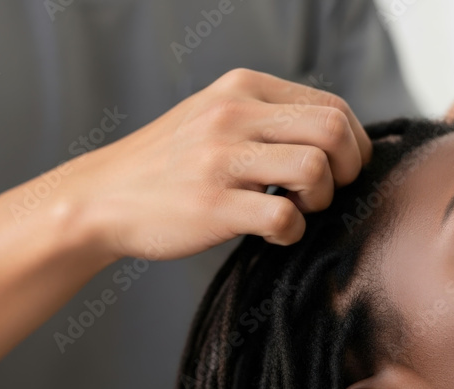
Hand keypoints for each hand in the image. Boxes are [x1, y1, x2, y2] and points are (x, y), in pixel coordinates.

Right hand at [65, 68, 372, 260]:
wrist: (101, 197)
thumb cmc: (169, 164)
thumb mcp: (215, 116)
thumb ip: (268, 116)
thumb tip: (337, 138)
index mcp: (242, 88)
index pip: (331, 105)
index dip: (353, 143)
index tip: (342, 169)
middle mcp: (233, 114)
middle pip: (333, 131)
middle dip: (347, 169)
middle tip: (326, 193)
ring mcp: (220, 159)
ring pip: (315, 170)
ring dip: (320, 201)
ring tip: (296, 210)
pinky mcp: (211, 205)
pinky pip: (284, 219)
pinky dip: (291, 234)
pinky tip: (272, 234)